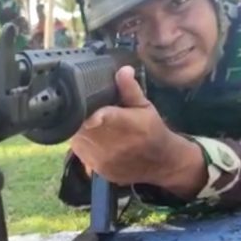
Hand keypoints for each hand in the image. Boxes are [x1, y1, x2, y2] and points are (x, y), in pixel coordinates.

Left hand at [70, 66, 206, 197]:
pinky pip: (81, 153)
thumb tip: (123, 70)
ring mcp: (105, 160)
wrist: (162, 163)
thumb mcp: (145, 107)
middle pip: (82, 127)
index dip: (86, 111)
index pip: (100, 117)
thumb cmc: (152, 130)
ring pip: (78, 140)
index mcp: (127, 124)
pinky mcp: (100, 170)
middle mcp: (114, 145)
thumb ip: (130, 89)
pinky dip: (82, 144)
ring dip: (79, 130)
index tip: (80, 105)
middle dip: (80, 116)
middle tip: (84, 109)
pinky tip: (92, 138)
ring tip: (87, 123)